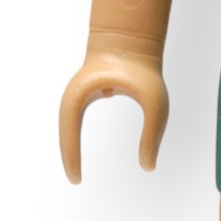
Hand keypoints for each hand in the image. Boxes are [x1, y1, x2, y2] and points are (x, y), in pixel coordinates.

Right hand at [59, 37, 168, 182]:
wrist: (133, 39)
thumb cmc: (144, 69)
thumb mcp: (155, 104)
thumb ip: (153, 135)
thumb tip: (149, 167)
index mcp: (84, 95)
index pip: (70, 133)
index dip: (71, 158)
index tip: (76, 180)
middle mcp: (76, 96)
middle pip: (65, 132)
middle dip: (69, 157)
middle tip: (75, 181)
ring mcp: (80, 95)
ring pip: (70, 128)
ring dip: (71, 148)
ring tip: (76, 174)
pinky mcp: (87, 95)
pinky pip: (77, 123)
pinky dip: (77, 139)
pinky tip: (80, 154)